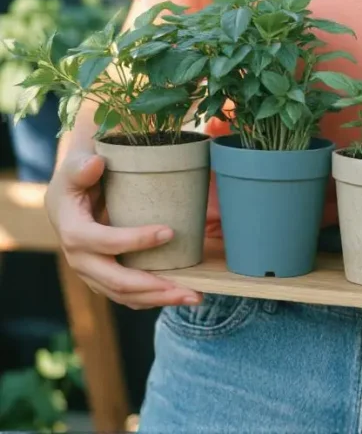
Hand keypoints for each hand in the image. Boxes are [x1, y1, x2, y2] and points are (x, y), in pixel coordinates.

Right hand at [46, 152, 201, 309]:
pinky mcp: (103, 278)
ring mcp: (92, 273)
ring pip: (125, 296)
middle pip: (118, 282)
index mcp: (74, 233)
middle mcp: (81, 260)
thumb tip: (95, 164)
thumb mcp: (75, 167)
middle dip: (155, 287)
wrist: (67, 197)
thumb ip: (81, 166)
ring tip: (193, 296)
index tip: (170, 232)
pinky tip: (177, 295)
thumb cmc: (77, 177)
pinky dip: (151, 299)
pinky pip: (127, 295)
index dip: (137, 241)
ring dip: (159, 299)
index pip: (106, 242)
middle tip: (190, 288)